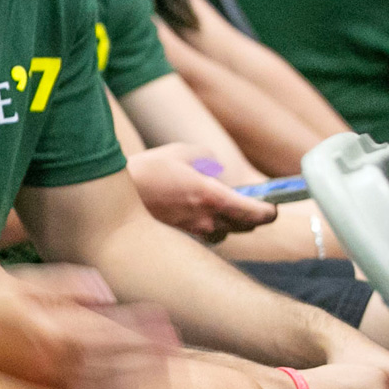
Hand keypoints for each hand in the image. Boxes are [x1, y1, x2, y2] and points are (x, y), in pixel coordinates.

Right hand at [0, 266, 170, 388]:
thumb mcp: (21, 281)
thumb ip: (66, 285)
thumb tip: (105, 293)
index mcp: (60, 328)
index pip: (115, 331)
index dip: (146, 332)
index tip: (169, 329)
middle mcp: (61, 357)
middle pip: (119, 361)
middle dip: (150, 356)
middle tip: (177, 353)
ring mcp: (52, 379)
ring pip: (106, 383)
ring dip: (136, 378)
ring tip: (162, 374)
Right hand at [126, 143, 276, 241]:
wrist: (114, 199)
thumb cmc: (148, 170)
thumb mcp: (180, 153)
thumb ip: (204, 157)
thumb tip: (214, 164)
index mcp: (212, 197)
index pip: (256, 214)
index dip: (270, 212)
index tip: (274, 207)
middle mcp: (207, 219)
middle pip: (244, 227)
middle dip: (253, 218)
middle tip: (255, 207)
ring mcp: (193, 231)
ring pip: (225, 233)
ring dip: (231, 224)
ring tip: (225, 211)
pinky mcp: (180, 236)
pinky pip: (205, 234)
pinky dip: (210, 226)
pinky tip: (198, 214)